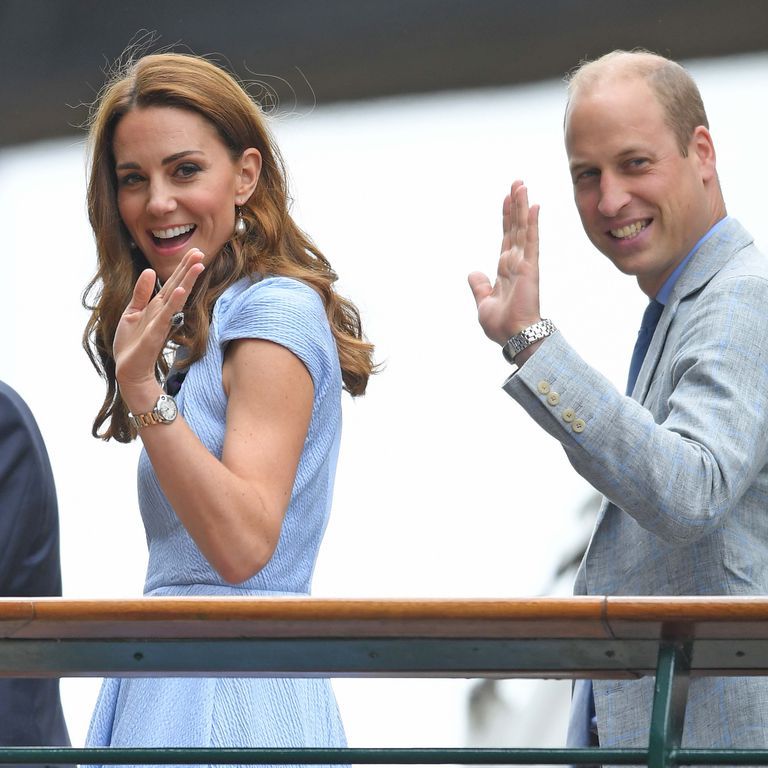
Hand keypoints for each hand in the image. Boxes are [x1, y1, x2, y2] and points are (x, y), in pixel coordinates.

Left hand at [114, 249, 204, 405]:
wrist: (129, 370)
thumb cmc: (131, 344)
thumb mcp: (132, 311)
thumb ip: (141, 292)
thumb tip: (150, 271)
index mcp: (156, 305)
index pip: (172, 282)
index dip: (182, 267)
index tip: (194, 251)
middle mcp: (162, 311)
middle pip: (178, 285)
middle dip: (188, 269)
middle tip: (201, 252)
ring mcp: (161, 321)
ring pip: (176, 296)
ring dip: (187, 280)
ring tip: (198, 264)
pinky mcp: (156, 332)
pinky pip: (166, 314)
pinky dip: (174, 302)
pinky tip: (182, 290)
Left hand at [468, 181, 540, 344]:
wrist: (512, 337)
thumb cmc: (501, 325)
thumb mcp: (483, 303)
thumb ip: (479, 286)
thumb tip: (474, 273)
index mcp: (504, 271)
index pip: (506, 238)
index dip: (506, 218)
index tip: (507, 199)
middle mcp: (515, 263)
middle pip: (515, 228)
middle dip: (515, 205)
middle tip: (517, 183)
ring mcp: (524, 263)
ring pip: (523, 228)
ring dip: (522, 206)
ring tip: (521, 184)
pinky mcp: (529, 266)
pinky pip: (530, 240)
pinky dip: (531, 222)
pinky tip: (533, 205)